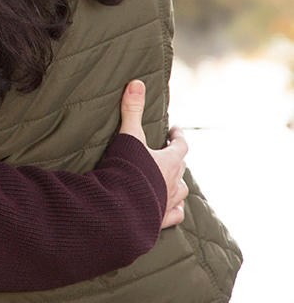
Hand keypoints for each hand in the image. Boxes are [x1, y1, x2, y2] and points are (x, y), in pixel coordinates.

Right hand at [118, 79, 188, 228]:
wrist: (122, 209)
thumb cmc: (128, 170)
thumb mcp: (129, 136)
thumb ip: (132, 109)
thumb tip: (137, 82)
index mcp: (169, 162)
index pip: (181, 145)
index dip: (178, 136)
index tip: (174, 130)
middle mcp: (173, 182)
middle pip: (181, 167)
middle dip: (176, 158)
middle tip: (168, 152)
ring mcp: (169, 202)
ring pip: (181, 191)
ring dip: (177, 184)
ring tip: (171, 180)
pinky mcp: (161, 220)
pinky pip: (175, 215)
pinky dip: (175, 210)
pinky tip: (172, 208)